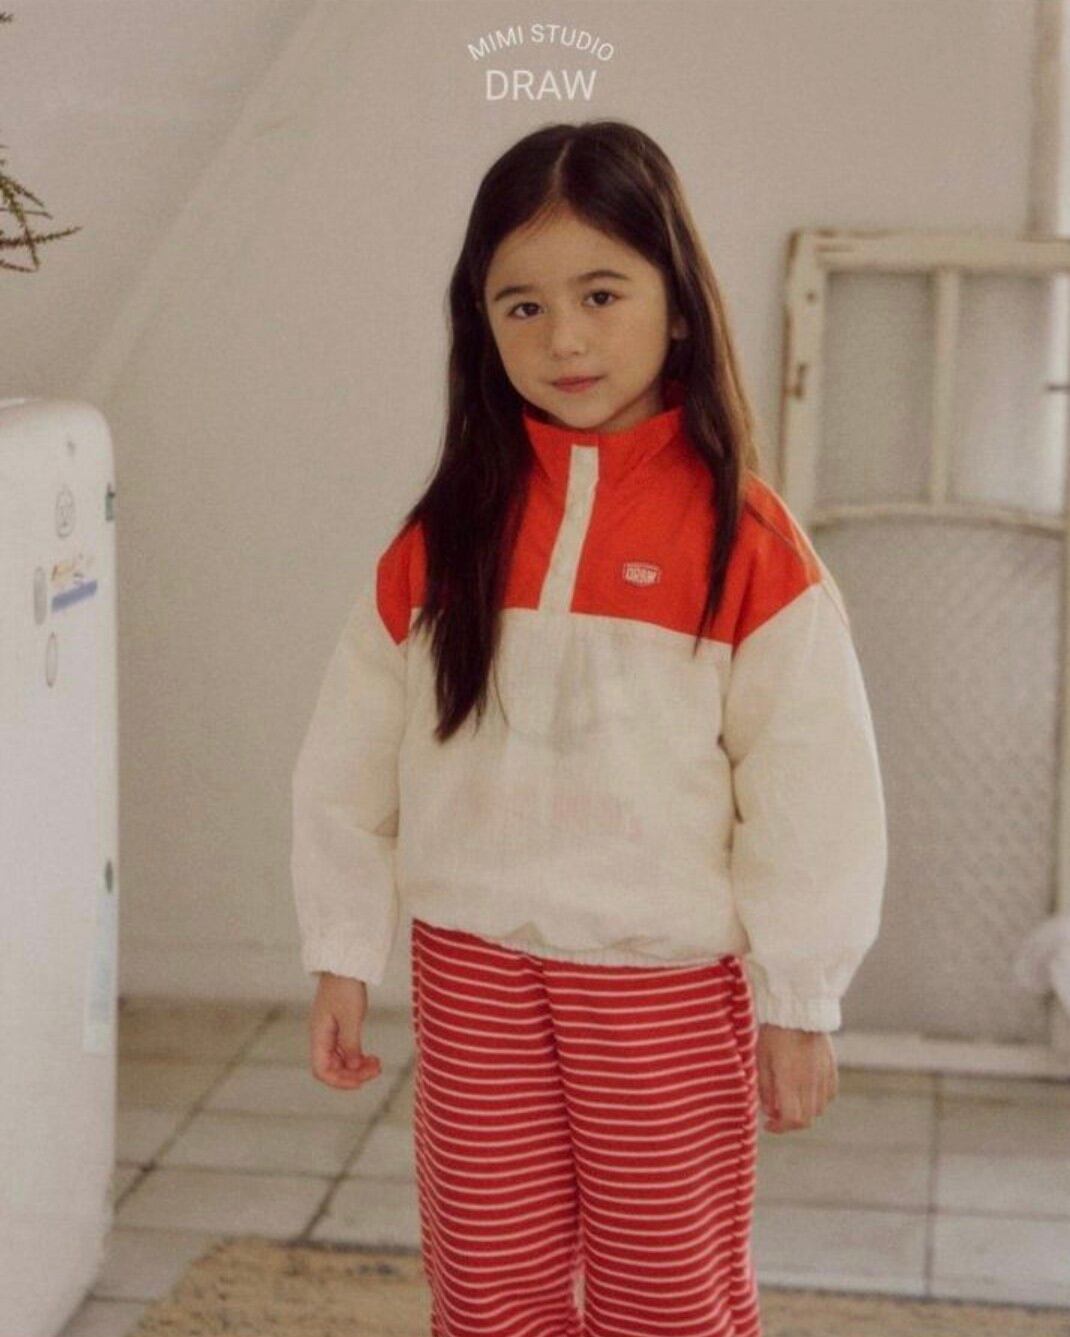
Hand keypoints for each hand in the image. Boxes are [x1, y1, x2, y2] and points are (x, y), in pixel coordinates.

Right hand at [309, 972, 382, 1088]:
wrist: (345, 963)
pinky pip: (346, 1049)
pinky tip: (371, 1057)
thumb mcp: (351, 1017)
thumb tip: (353, 1068)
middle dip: (353, 1074)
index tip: (361, 1082)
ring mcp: (329, 1031)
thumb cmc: (345, 987)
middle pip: (332, 1067)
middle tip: (376, 1070)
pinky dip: (357, 1056)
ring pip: (340, 1059)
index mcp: (319, 1035)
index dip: (339, 1081)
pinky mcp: (339, 1025)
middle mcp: (321, 1036)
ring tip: (377, 1065)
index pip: (322, 1070)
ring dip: (357, 1066)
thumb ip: (351, 1044)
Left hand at [756, 1023, 837, 1132]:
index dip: (780, 1128)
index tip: (768, 1124)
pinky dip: (818, 1098)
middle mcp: (811, 1083)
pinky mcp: (832, 1068)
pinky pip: (829, 1094)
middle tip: (777, 1113)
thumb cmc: (774, 1033)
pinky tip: (806, 1088)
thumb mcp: (762, 1059)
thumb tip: (769, 1111)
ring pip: (819, 1109)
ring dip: (804, 1111)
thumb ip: (765, 1088)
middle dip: (790, 1122)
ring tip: (791, 1099)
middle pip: (807, 1119)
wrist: (798, 1011)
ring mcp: (824, 1076)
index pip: (792, 1119)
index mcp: (791, 1081)